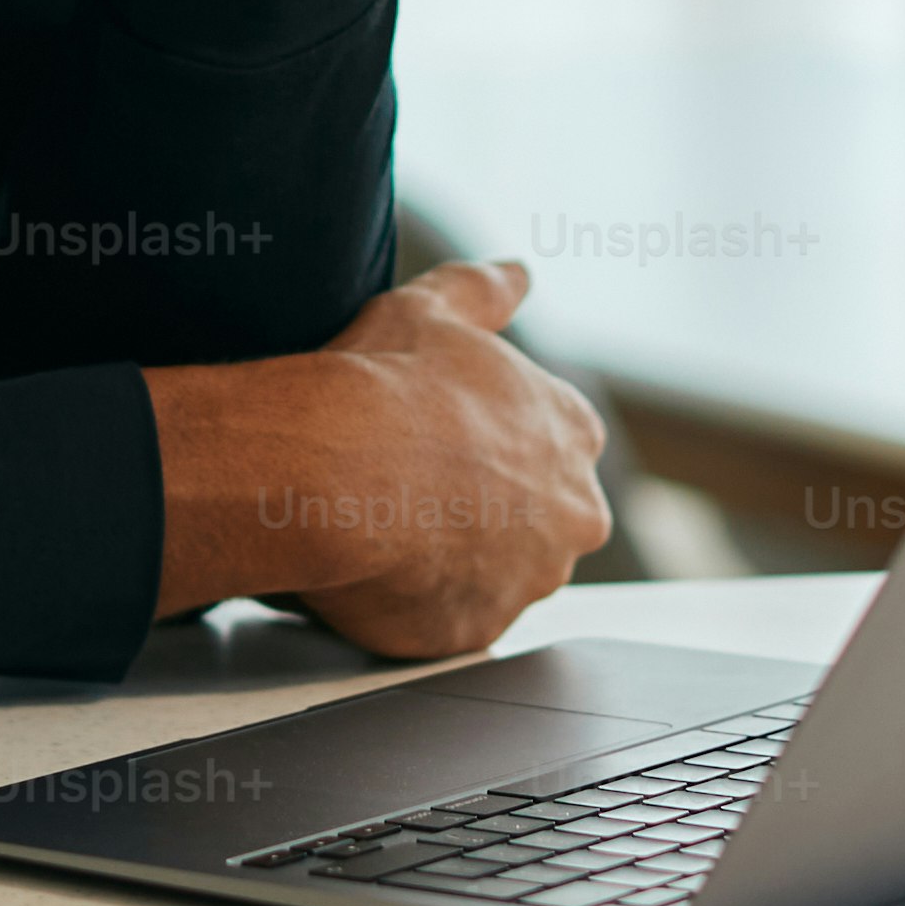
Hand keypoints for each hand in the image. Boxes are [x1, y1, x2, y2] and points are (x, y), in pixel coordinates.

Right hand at [150, 259, 612, 660]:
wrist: (332, 470)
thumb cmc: (385, 384)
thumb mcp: (434, 308)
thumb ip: (484, 290)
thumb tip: (516, 273)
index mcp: (572, 432)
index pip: (559, 446)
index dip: (498, 442)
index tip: (449, 440)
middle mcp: (572, 513)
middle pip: (541, 517)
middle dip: (492, 510)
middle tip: (415, 491)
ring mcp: (528, 580)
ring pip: (500, 574)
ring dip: (458, 559)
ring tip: (388, 530)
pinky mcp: (476, 632)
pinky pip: (451, 620)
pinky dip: (420, 604)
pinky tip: (376, 572)